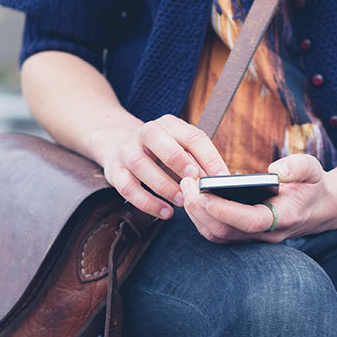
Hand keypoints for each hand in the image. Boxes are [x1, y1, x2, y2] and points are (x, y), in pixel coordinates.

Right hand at [90, 114, 228, 219]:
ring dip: (164, 186)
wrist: (119, 144)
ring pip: (141, 165)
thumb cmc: (162, 151)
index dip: (209, 158)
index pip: (192, 136)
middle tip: (195, 183)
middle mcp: (146, 132)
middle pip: (158, 140)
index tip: (222, 179)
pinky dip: (148, 203)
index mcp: (170, 124)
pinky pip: (128, 188)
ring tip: (182, 201)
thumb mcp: (181, 148)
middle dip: (179, 162)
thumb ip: (198, 162)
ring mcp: (127, 151)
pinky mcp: (114, 171)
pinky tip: (165, 212)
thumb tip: (220, 182)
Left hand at [179, 154, 336, 243]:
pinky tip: (194, 196)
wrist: (318, 208)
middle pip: (226, 232)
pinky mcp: (243, 236)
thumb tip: (275, 169)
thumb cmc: (312, 186)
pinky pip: (217, 233)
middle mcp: (266, 234)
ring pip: (217, 236)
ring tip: (187, 186)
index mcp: (284, 218)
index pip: (250, 221)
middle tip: (187, 182)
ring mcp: (253, 239)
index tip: (204, 194)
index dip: (225, 210)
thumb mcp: (313, 169)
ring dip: (197, 214)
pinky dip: (201, 217)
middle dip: (201, 209)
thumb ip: (298, 166)